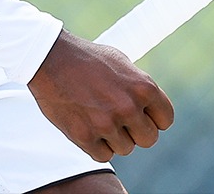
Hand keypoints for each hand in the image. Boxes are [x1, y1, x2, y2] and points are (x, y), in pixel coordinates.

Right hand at [28, 29, 173, 161]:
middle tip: (117, 119)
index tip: (139, 115)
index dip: (152, 119)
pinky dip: (96, 145)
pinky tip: (87, 126)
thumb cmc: (86, 58)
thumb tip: (151, 108)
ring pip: (125, 148)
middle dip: (134, 131)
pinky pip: (103, 155)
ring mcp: (106, 123)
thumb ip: (139, 87)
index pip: (165, 120)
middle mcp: (129, 107)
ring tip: (97, 117)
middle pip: (148, 139)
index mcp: (144, 87)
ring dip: (113, 138)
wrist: (49, 57)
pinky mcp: (84, 136)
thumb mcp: (122, 63)